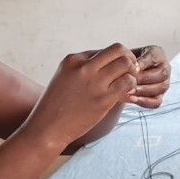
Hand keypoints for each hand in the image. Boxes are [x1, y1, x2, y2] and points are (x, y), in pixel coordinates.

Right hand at [22, 43, 137, 148]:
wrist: (47, 128)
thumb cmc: (57, 105)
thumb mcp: (64, 77)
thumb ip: (83, 68)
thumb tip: (109, 64)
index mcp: (73, 60)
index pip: (104, 50)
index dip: (113, 61)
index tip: (114, 73)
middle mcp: (84, 67)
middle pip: (119, 50)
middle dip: (129, 59)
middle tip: (129, 72)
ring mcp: (94, 82)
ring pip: (126, 64)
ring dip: (132, 73)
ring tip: (128, 84)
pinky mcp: (103, 99)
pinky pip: (127, 83)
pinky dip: (132, 86)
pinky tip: (126, 94)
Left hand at [129, 45, 169, 108]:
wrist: (124, 72)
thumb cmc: (126, 61)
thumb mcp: (127, 55)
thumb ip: (130, 59)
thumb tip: (135, 68)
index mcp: (158, 54)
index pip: (154, 58)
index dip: (144, 64)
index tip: (132, 68)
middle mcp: (165, 68)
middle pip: (162, 74)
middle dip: (145, 78)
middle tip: (130, 81)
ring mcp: (164, 83)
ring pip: (161, 88)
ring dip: (144, 90)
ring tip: (130, 91)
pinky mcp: (160, 96)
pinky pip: (156, 101)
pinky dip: (145, 101)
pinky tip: (133, 99)